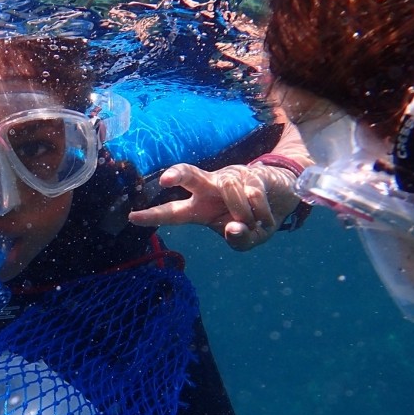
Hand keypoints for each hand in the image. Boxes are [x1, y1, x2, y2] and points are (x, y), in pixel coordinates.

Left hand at [128, 163, 300, 250]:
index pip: (173, 211)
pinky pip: (253, 194)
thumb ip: (239, 241)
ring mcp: (230, 179)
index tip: (132, 217)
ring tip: (253, 223)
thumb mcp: (247, 240)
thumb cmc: (252, 220)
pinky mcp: (252, 173)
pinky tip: (265, 216)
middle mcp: (209, 190)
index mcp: (200, 209)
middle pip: (190, 175)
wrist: (281, 198)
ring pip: (230, 191)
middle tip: (166, 179)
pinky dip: (260, 211)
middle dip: (177, 175)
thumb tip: (233, 228)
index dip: (153, 215)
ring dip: (244, 212)